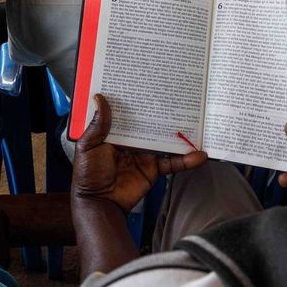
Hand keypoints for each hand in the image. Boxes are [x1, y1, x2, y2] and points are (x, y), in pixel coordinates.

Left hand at [72, 94, 206, 213]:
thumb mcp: (88, 147)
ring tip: (196, 121)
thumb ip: (97, 125)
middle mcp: (131, 141)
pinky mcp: (153, 168)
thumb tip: (100, 98)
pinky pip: (172, 162)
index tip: (145, 83)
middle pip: (149, 123)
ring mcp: (144, 154)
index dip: (134, 100)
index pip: (126, 112)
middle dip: (161, 111)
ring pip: (164, 140)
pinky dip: (186, 160)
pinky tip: (199, 155)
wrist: (100, 204)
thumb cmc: (88, 175)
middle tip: (176, 94)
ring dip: (179, 133)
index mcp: (114, 132)